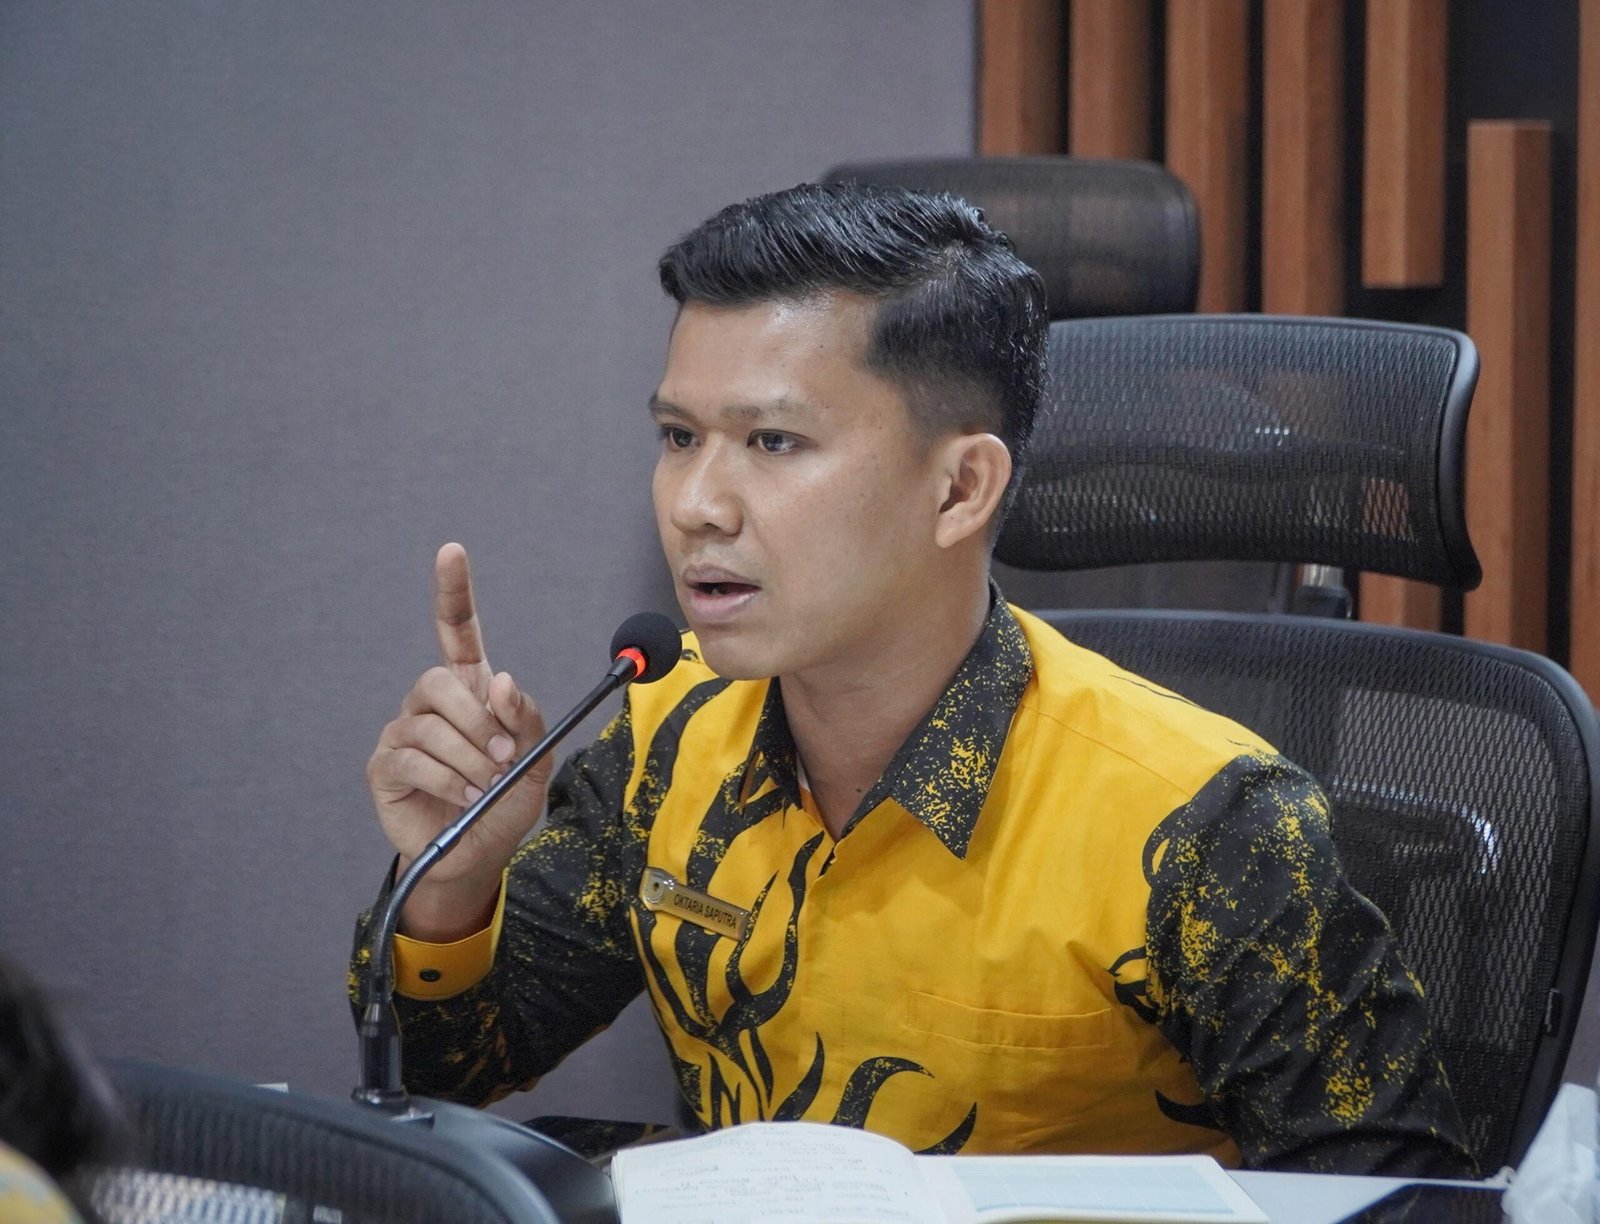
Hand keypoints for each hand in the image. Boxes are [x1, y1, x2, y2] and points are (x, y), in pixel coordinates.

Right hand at [366, 543, 548, 938]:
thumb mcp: (535, 760)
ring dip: (469, 761)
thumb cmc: (504, 803)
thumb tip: (499, 680)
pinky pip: (414, 759)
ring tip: (485, 787)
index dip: (453, 591)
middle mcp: (431, 703)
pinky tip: (462, 799)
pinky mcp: (384, 766)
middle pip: (441, 681)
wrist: (477, 856)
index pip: (458, 630)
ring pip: (431, 726)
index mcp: (471, 689)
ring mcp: (404, 732)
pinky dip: (448, 782)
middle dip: (479, 722)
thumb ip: (526, 719)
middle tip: (503, 758)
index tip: (452, 551)